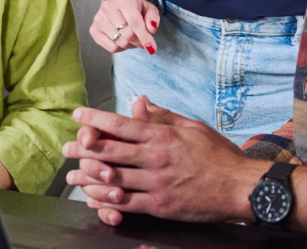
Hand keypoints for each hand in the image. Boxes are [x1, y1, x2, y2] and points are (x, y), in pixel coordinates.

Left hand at [61, 97, 263, 225]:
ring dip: (88, 176)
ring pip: (112, 179)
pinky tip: (94, 198)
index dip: (95, 119)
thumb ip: (163, 115)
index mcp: (162, 136)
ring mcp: (157, 184)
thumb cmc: (219, 156)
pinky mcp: (160, 205)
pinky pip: (126, 203)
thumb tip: (140, 101)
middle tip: (66, 147)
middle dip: (83, 148)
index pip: (120, 124)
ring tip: (72, 174)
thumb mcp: (192, 127)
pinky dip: (106, 201)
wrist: (240, 187)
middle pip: (109, 151)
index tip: (79, 115)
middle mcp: (155, 158)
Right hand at [90, 0, 159, 54]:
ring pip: (120, 43)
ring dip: (130, 44)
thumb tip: (151, 29)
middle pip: (127, 35)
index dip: (144, 37)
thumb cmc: (134, 6)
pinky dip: (120, 47)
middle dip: (139, 41)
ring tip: (131, 36)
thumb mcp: (148, 8)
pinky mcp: (94, 29)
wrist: (116, 2)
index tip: (152, 48)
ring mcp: (99, 19)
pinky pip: (111, 47)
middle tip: (142, 39)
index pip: (134, 22)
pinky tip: (121, 38)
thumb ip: (153, 17)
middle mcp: (108, 7)